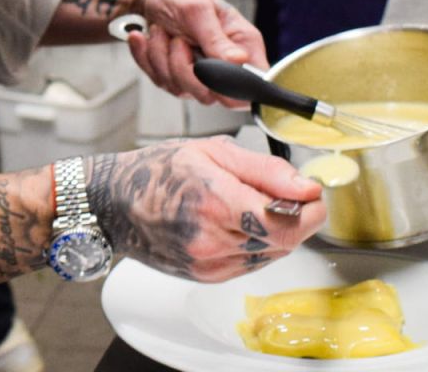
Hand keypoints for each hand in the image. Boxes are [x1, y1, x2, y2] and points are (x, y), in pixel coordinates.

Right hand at [88, 137, 325, 281]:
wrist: (116, 202)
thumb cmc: (158, 170)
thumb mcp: (212, 151)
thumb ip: (265, 169)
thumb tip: (306, 186)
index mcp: (215, 202)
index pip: (286, 221)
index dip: (310, 208)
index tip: (312, 192)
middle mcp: (212, 239)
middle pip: (284, 240)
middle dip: (296, 217)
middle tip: (288, 194)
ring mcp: (208, 263)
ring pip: (272, 255)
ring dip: (276, 231)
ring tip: (251, 204)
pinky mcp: (207, 276)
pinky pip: (252, 264)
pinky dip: (257, 244)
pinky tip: (237, 223)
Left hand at [124, 0, 265, 106]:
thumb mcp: (198, 10)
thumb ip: (216, 38)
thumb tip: (240, 60)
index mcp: (243, 44)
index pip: (254, 83)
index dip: (235, 88)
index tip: (206, 70)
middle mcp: (225, 65)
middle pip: (212, 95)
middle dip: (184, 68)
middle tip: (178, 39)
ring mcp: (201, 77)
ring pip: (181, 90)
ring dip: (162, 57)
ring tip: (162, 31)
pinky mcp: (178, 79)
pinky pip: (161, 82)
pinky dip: (148, 58)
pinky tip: (147, 39)